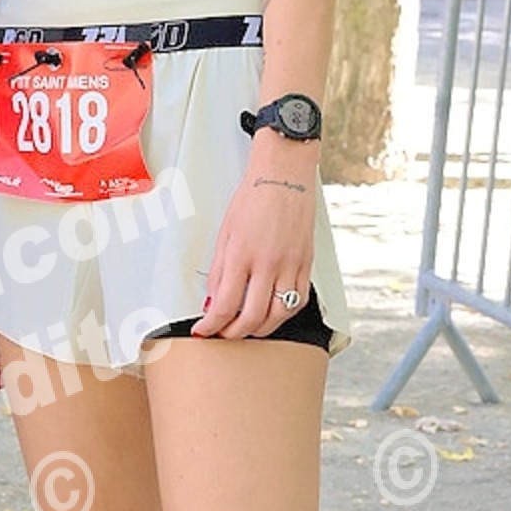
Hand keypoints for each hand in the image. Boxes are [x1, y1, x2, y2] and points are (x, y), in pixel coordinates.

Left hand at [192, 144, 315, 339]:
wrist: (284, 177)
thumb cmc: (252, 199)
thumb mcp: (224, 233)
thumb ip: (218, 271)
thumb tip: (212, 301)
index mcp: (242, 254)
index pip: (225, 305)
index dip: (212, 325)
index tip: (204, 330)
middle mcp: (268, 263)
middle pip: (252, 317)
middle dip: (234, 333)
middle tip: (224, 334)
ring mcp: (291, 265)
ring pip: (278, 315)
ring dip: (260, 329)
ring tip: (246, 328)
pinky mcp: (306, 264)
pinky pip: (298, 301)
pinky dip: (283, 314)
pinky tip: (271, 313)